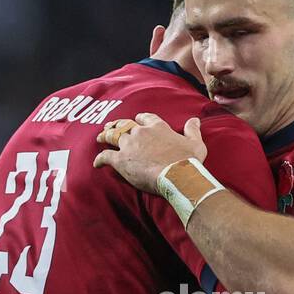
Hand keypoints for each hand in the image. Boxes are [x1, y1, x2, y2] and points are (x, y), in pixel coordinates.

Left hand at [93, 113, 207, 193]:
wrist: (178, 176)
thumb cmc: (189, 161)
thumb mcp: (196, 143)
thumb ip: (193, 130)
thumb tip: (194, 120)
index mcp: (158, 127)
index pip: (145, 118)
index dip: (140, 119)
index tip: (137, 120)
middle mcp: (141, 132)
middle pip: (125, 125)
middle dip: (117, 125)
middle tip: (111, 127)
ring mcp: (129, 145)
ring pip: (112, 136)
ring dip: (105, 136)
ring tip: (100, 138)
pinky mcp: (121, 160)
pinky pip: (105, 156)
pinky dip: (99, 159)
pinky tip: (96, 163)